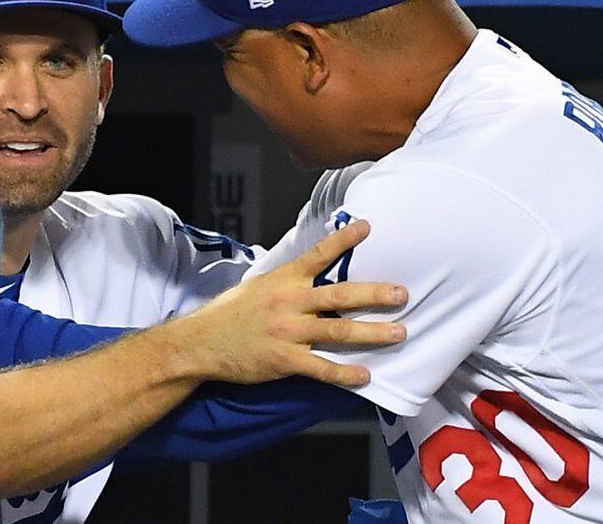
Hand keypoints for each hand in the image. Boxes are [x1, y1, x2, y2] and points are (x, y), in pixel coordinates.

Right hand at [175, 220, 405, 386]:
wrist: (200, 343)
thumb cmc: (231, 314)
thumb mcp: (258, 286)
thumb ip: (288, 281)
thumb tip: (313, 270)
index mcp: (284, 280)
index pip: (318, 255)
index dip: (343, 240)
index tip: (367, 227)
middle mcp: (289, 302)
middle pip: (340, 295)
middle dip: (374, 294)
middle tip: (402, 294)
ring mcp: (287, 332)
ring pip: (338, 331)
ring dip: (372, 332)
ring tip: (399, 332)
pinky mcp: (283, 360)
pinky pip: (321, 367)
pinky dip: (345, 372)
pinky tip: (365, 376)